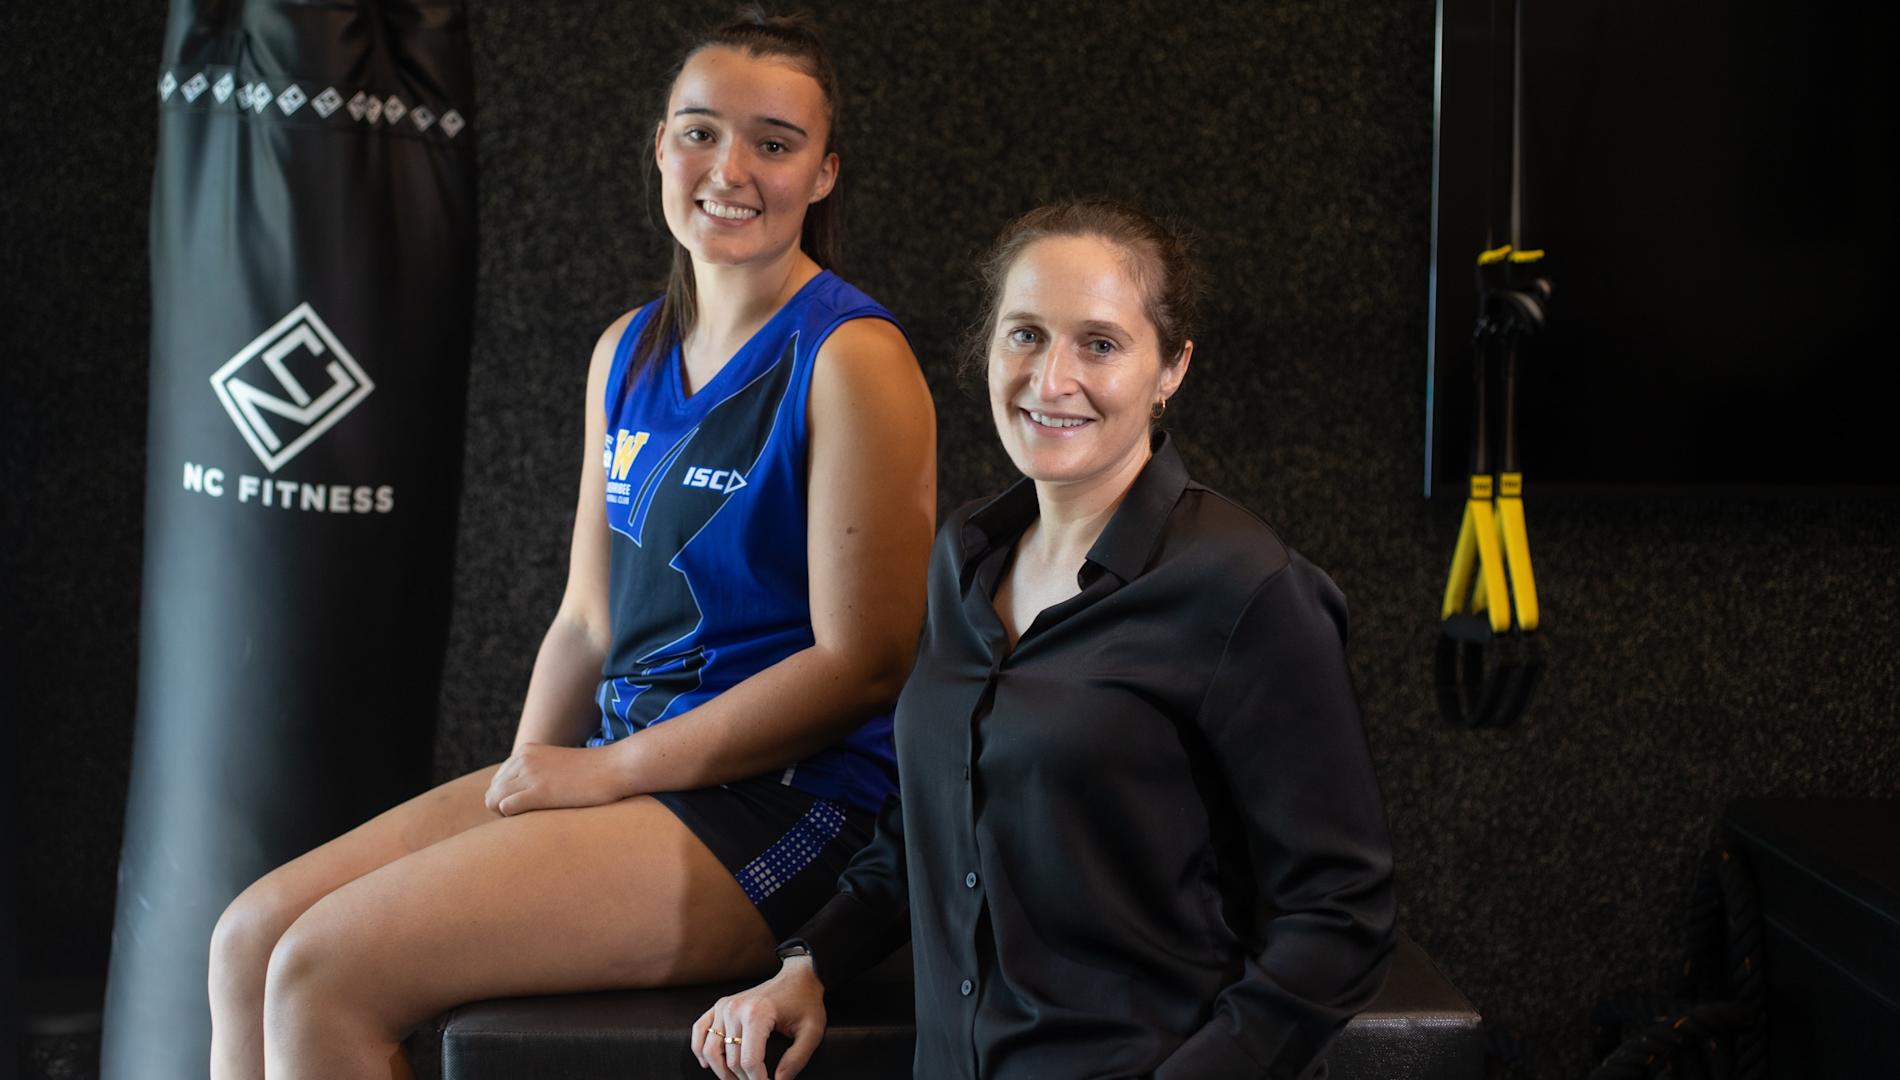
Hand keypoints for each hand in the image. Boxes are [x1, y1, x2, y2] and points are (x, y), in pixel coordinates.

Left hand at [483, 742, 629, 815]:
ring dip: (507, 816)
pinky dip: (514, 818)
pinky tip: (536, 818)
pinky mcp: (538, 791)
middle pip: (492, 792)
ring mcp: (530, 774)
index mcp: (526, 751)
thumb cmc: (593, 774)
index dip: (508, 798)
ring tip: (533, 820)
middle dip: (504, 808)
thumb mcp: (558, 766)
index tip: (530, 807)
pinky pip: (505, 808)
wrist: (616, 768)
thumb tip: (519, 799)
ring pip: (493, 801)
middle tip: (531, 817)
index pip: (497, 781)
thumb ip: (538, 774)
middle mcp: (523, 759)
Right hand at [690, 958, 826, 1079]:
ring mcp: (724, 1006)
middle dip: (744, 1079)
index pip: (749, 1062)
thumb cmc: (805, 1002)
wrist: (798, 976)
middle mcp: (735, 1009)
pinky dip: (700, 1050)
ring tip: (739, 1079)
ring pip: (710, 1051)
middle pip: (731, 1060)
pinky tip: (708, 1064)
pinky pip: (700, 1030)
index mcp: (757, 1015)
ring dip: (722, 1072)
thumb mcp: (812, 1031)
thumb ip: (797, 1059)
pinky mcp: (720, 1005)